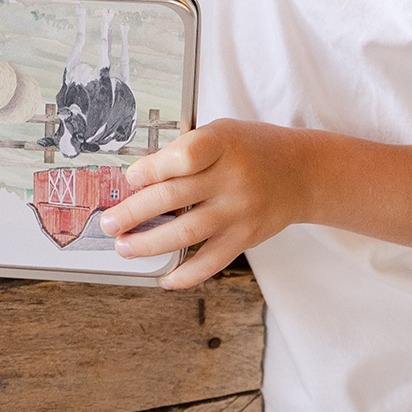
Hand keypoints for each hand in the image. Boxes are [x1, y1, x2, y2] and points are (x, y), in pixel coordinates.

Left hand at [103, 118, 306, 289]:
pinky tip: (165, 278)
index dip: (154, 168)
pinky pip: (211, 261)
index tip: (131, 178)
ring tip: (124, 246)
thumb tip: (138, 181)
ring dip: (149, 243)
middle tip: (108, 223)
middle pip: (174, 197)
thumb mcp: (221, 133)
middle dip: (134, 213)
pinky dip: (186, 274)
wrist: (303, 172)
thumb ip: (186, 151)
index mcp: (222, 143)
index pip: (186, 155)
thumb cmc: (251, 149)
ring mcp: (240, 210)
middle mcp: (232, 177)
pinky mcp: (246, 237)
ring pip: (186, 232)